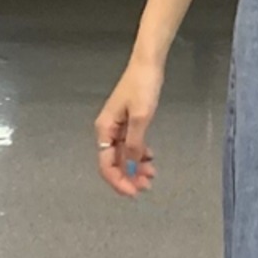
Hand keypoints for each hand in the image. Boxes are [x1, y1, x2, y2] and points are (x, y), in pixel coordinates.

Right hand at [94, 57, 163, 198]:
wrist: (148, 65)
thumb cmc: (142, 87)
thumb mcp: (140, 117)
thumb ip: (135, 143)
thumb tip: (132, 166)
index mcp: (105, 129)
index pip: (106, 164)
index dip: (118, 181)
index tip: (134, 192)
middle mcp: (108, 131)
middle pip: (114, 163)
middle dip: (129, 178)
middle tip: (147, 186)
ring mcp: (118, 129)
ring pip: (124, 157)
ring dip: (136, 169)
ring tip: (152, 175)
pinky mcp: (128, 124)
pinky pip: (131, 147)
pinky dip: (140, 157)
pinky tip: (151, 161)